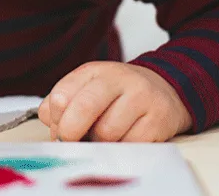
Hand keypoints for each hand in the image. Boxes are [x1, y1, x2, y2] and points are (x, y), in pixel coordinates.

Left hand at [38, 62, 191, 141]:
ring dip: (100, 143)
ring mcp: (141, 98)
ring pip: (106, 133)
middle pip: (83, 109)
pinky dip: (121, 148)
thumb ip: (64, 105)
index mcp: (94, 71)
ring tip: (105, 136)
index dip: (54, 120)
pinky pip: (129, 145)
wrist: (166, 89)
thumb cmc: (119, 95)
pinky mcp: (158, 120)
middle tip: (71, 141)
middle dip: (70, 133)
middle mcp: (118, 79)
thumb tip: (53, 129)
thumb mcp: (89, 89)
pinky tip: (125, 138)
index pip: (61, 96)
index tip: (58, 129)